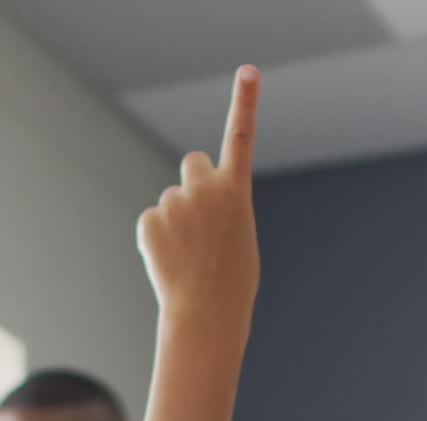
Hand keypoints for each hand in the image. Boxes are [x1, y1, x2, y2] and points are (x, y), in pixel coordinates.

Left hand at [137, 65, 259, 335]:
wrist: (207, 315)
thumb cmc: (231, 284)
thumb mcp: (239, 240)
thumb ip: (222, 210)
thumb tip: (197, 207)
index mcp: (236, 192)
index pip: (240, 136)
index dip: (245, 102)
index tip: (250, 72)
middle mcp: (206, 188)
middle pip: (193, 162)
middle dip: (193, 180)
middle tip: (199, 216)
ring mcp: (176, 203)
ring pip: (172, 201)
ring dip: (177, 223)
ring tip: (189, 258)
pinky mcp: (151, 220)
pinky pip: (152, 222)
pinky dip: (158, 242)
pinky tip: (171, 264)